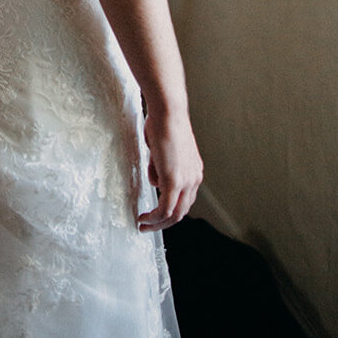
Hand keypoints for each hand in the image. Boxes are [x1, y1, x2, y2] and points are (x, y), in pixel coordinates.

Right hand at [138, 110, 202, 231]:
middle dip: (164, 222)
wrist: (168, 112)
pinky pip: (165, 208)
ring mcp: (186, 181)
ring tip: (143, 224)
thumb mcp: (162, 150)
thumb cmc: (163, 123)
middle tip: (148, 225)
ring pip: (174, 214)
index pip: (185, 200)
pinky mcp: (174, 181)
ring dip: (158, 223)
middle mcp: (194, 179)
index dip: (170, 210)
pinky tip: (144, 218)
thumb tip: (155, 179)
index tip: (156, 214)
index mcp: (194, 171)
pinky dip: (154, 217)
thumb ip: (160, 166)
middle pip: (181, 211)